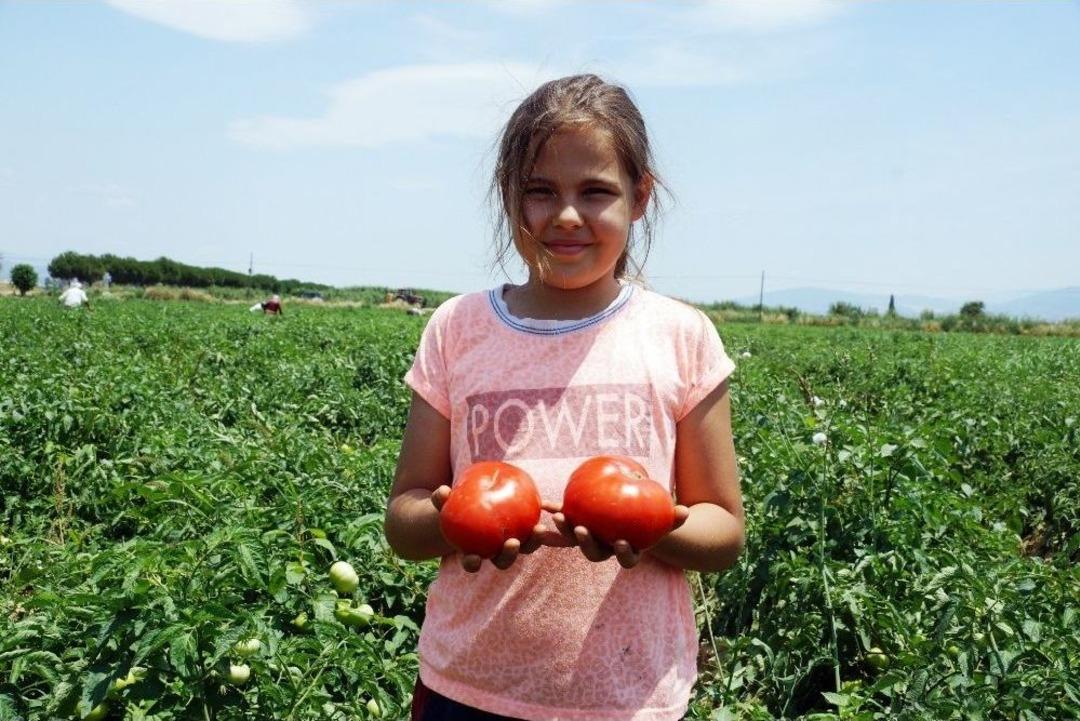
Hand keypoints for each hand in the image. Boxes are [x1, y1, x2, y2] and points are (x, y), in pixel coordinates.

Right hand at [430, 489, 568, 572]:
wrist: (472, 506)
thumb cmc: (454, 507)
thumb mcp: (445, 504)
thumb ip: (441, 499)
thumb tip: (441, 491)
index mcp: (473, 552)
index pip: (472, 563)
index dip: (473, 564)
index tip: (474, 559)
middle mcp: (494, 552)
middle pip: (504, 561)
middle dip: (510, 556)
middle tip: (513, 543)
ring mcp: (512, 544)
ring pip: (525, 548)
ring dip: (533, 542)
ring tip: (540, 529)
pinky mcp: (525, 532)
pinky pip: (535, 530)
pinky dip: (542, 525)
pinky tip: (549, 508)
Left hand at [552, 504, 690, 568]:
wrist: (635, 516)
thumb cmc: (653, 518)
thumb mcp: (665, 518)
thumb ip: (674, 518)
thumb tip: (685, 512)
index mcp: (627, 551)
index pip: (626, 559)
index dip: (623, 554)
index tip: (621, 543)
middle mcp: (606, 549)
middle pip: (595, 553)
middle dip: (586, 544)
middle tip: (583, 530)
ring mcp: (590, 540)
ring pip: (575, 540)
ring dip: (565, 531)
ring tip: (558, 517)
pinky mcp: (577, 527)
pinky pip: (566, 522)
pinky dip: (556, 513)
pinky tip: (545, 505)